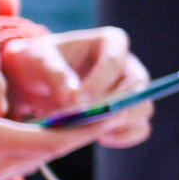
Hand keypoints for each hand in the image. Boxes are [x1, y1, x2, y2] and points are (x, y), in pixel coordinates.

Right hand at [0, 71, 105, 179]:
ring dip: (60, 137)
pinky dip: (37, 143)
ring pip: (38, 155)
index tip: (115, 114)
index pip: (56, 138)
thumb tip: (14, 95)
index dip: (89, 127)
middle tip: (114, 110)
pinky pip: (20, 159)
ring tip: (86, 116)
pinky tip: (44, 127)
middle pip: (53, 149)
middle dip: (84, 130)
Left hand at [42, 28, 155, 148]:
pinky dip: (124, 136)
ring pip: (143, 109)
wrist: (35, 82)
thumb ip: (55, 74)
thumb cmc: (39, 63)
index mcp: (110, 42)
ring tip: (90, 130)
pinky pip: (141, 128)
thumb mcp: (39, 60)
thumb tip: (72, 98)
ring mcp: (131, 90)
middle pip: (138, 88)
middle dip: (114, 107)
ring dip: (119, 123)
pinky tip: (99, 137)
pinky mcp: (128, 112)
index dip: (97, 85)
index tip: (75, 104)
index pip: (114, 62)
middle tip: (87, 121)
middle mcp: (128, 64)